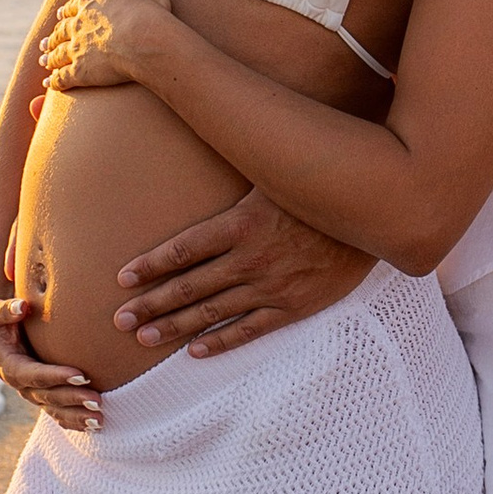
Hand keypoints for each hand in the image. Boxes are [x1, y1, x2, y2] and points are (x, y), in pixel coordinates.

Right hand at [0, 288, 100, 433]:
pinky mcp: (41, 395)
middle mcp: (20, 384)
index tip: (81, 375)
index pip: (33, 375)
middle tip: (98, 400)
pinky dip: (75, 421)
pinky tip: (96, 426)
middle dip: (72, 399)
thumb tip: (22, 306)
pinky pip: (58, 413)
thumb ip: (5, 310)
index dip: (55, 377)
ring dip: (77, 416)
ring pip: (54, 410)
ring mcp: (31, 392)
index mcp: (8, 366)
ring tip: (100, 419)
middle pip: (47, 396)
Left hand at [37, 0, 173, 95]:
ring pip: (58, 54)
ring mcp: (77, 49)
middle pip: (61, 32)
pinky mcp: (80, 72)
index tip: (60, 16)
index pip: (72, 7)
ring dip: (50, 58)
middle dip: (53, 37)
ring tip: (44, 61)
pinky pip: (63, 78)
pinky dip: (55, 81)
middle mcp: (78, 25)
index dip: (66, 13)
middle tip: (45, 43)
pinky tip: (49, 84)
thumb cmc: (145, 7)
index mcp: (89, 3)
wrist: (143, 36)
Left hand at [114, 191, 374, 356]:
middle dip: (150, 304)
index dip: (151, 265)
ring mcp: (271, 287)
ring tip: (143, 338)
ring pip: (212, 312)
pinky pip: (250, 330)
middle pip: (189, 286)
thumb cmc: (319, 189)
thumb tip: (206, 142)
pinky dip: (221, 342)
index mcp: (241, 224)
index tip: (122, 279)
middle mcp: (250, 259)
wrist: (375, 217)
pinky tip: (195, 352)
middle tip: (118, 321)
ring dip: (174, 327)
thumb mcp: (273, 173)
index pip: (183, 249)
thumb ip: (238, 175)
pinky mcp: (294, 307)